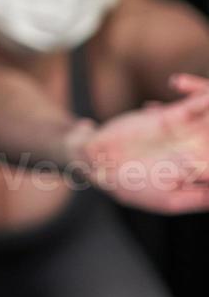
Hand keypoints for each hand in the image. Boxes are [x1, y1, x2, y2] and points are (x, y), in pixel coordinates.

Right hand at [77, 88, 208, 213]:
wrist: (97, 161)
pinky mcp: (171, 115)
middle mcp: (198, 151)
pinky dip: (202, 95)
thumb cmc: (130, 187)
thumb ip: (200, 198)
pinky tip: (202, 94)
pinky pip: (195, 103)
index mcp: (202, 173)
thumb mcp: (168, 201)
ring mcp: (186, 132)